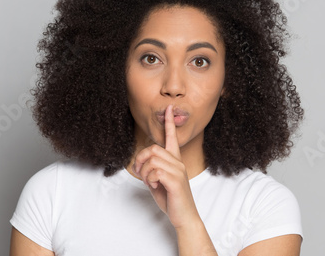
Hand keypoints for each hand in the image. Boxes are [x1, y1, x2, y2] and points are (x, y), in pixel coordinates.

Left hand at [132, 105, 199, 227]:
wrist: (184, 216)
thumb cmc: (172, 198)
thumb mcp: (158, 181)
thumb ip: (152, 169)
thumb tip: (142, 163)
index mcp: (175, 161)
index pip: (172, 137)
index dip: (169, 122)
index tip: (168, 107)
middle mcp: (178, 163)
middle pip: (153, 149)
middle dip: (141, 159)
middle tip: (140, 173)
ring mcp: (178, 171)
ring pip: (152, 160)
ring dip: (145, 172)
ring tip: (149, 182)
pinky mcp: (175, 180)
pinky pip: (155, 172)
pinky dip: (149, 179)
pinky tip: (154, 186)